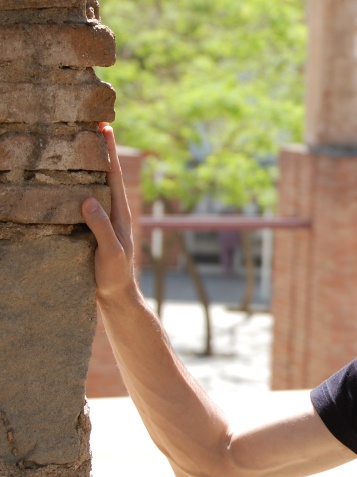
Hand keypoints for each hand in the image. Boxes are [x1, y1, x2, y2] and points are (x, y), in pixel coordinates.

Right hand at [82, 123, 136, 300]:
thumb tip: (88, 199)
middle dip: (97, 150)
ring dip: (84, 165)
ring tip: (73, 142)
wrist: (114, 296)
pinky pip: (80, 201)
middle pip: (103, 174)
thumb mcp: (110, 252)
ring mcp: (100, 219)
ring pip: (91, 186)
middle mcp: (111, 211)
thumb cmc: (115, 275)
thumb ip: (101, 227)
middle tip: (89, 123)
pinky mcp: (89, 228)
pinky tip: (62, 179)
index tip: (105, 126)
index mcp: (119, 212)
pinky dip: (73, 186)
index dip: (109, 151)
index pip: (114, 175)